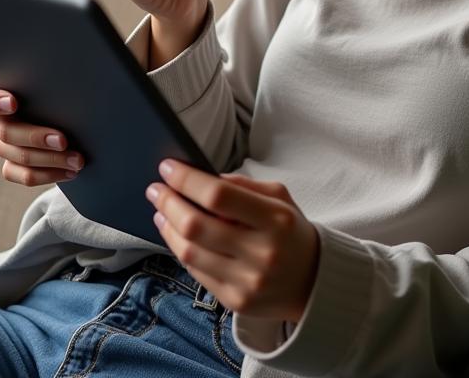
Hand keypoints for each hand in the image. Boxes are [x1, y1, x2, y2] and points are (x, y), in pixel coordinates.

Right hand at [0, 81, 83, 185]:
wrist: (76, 109)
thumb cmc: (65, 83)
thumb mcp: (59, 76)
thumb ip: (55, 74)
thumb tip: (71, 71)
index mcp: (0, 92)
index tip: (13, 103)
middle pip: (5, 132)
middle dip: (35, 137)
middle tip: (63, 140)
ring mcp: (5, 143)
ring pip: (17, 156)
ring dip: (50, 159)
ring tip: (77, 159)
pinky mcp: (15, 164)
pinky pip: (23, 175)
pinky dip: (48, 175)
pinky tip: (70, 171)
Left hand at [146, 161, 320, 323]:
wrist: (313, 281)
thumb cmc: (291, 231)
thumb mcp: (280, 198)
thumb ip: (244, 185)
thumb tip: (204, 178)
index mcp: (276, 220)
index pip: (220, 196)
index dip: (187, 180)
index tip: (168, 167)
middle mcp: (261, 253)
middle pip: (198, 225)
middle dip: (169, 203)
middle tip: (156, 189)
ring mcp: (247, 281)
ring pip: (190, 252)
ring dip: (168, 228)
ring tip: (161, 211)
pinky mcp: (235, 301)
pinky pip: (196, 273)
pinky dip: (181, 250)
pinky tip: (175, 235)